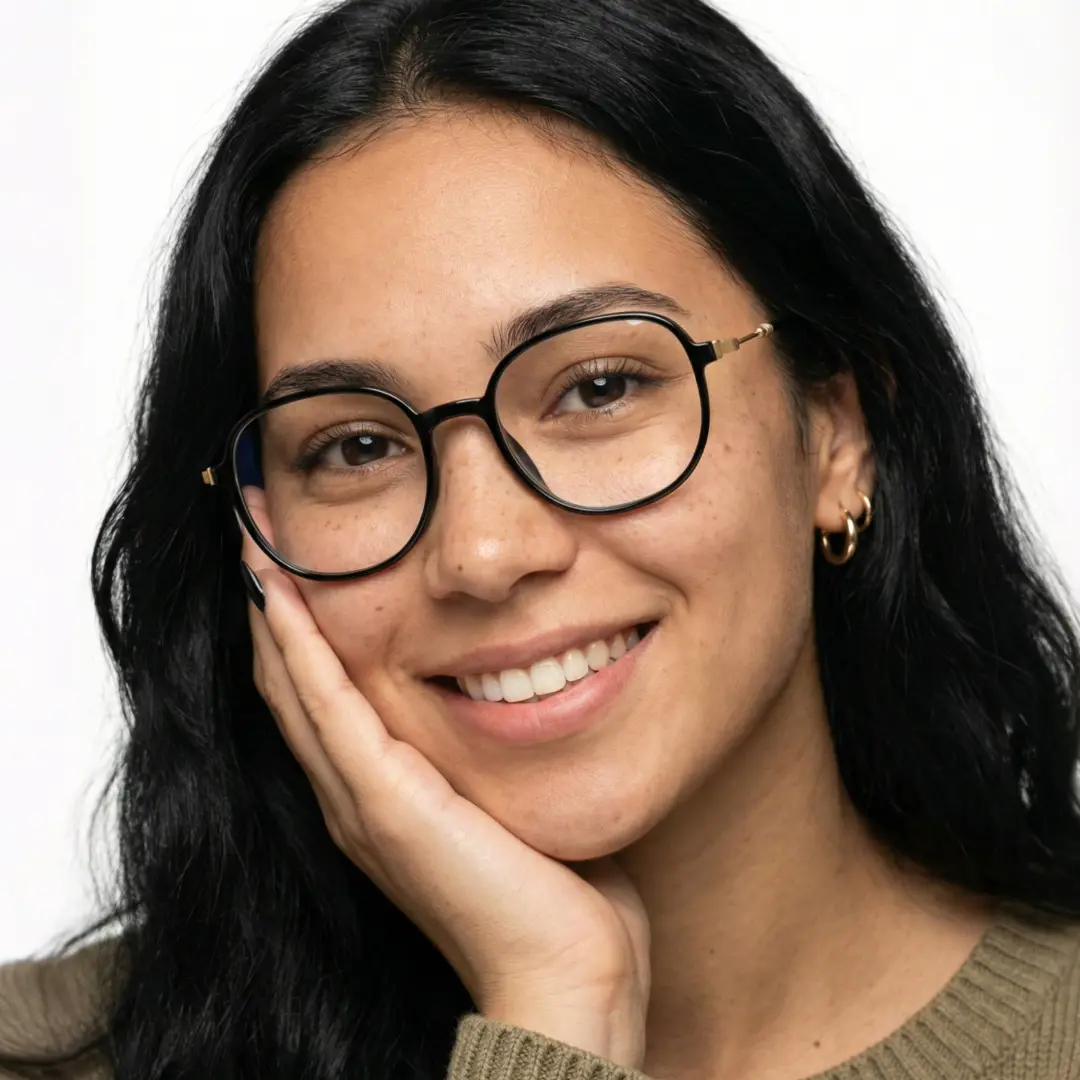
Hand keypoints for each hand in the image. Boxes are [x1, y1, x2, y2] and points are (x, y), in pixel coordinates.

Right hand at [239, 536, 650, 1066]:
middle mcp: (357, 799)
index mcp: (385, 797)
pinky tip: (282, 598)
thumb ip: (505, 748)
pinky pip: (328, 708)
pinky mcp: (385, 806)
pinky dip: (299, 649)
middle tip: (258, 538)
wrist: (566, 972)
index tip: (295, 568)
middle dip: (276, 612)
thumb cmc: (557, 891)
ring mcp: (363, 804)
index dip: (301, 635)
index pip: (325, 700)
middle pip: (293, 688)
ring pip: (296, 690)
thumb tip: (540, 687)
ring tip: (257, 548)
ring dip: (275, 617)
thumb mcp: (518, 796)